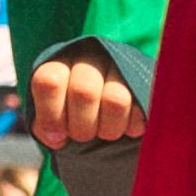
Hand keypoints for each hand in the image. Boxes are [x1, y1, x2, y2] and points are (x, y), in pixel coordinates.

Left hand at [23, 38, 144, 150]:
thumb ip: (47, 125)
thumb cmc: (75, 113)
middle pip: (84, 92)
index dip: (51, 115)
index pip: (49, 82)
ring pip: (116, 100)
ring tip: (106, 133)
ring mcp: (122, 65)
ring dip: (109, 129)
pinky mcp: (148, 79)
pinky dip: (132, 127)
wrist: (113, 103)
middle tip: (83, 137)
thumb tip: (56, 138)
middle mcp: (90, 56)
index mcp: (59, 62)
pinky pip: (142, 108)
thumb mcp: (54, 116)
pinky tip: (127, 128)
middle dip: (82, 126)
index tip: (57, 135)